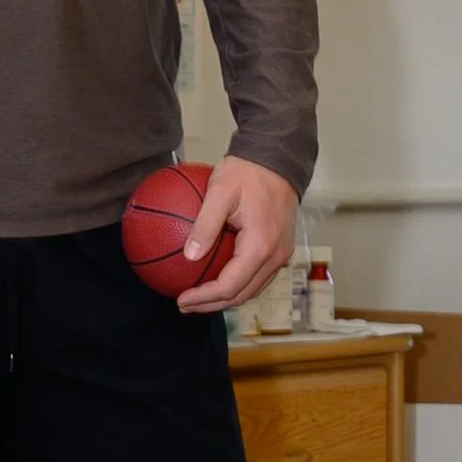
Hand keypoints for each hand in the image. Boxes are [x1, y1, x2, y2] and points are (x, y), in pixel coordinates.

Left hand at [180, 158, 298, 313]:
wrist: (278, 156)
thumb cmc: (248, 171)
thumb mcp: (220, 191)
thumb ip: (205, 225)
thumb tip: (189, 255)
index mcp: (260, 246)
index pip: (230, 286)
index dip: (204, 298)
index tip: (180, 299)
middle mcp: (275, 255)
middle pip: (242, 294)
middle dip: (212, 305)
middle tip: (185, 305)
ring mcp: (281, 252)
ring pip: (253, 288)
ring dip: (226, 298)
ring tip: (199, 298)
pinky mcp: (280, 246)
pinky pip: (259, 275)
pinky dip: (238, 284)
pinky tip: (218, 279)